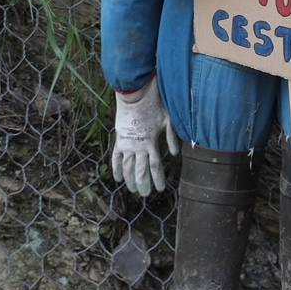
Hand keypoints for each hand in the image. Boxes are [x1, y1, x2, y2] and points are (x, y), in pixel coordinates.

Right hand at [111, 76, 178, 195]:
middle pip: (140, 171)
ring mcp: (127, 144)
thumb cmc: (155, 105)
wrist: (135, 95)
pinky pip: (116, 158)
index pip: (155, 167)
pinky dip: (116, 169)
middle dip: (143, 185)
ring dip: (130, 180)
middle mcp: (138, 147)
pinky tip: (118, 179)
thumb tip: (175, 154)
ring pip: (128, 168)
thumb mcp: (168, 120)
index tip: (161, 189)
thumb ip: (172, 138)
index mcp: (151, 143)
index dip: (158, 180)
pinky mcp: (119, 140)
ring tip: (133, 190)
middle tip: (146, 194)